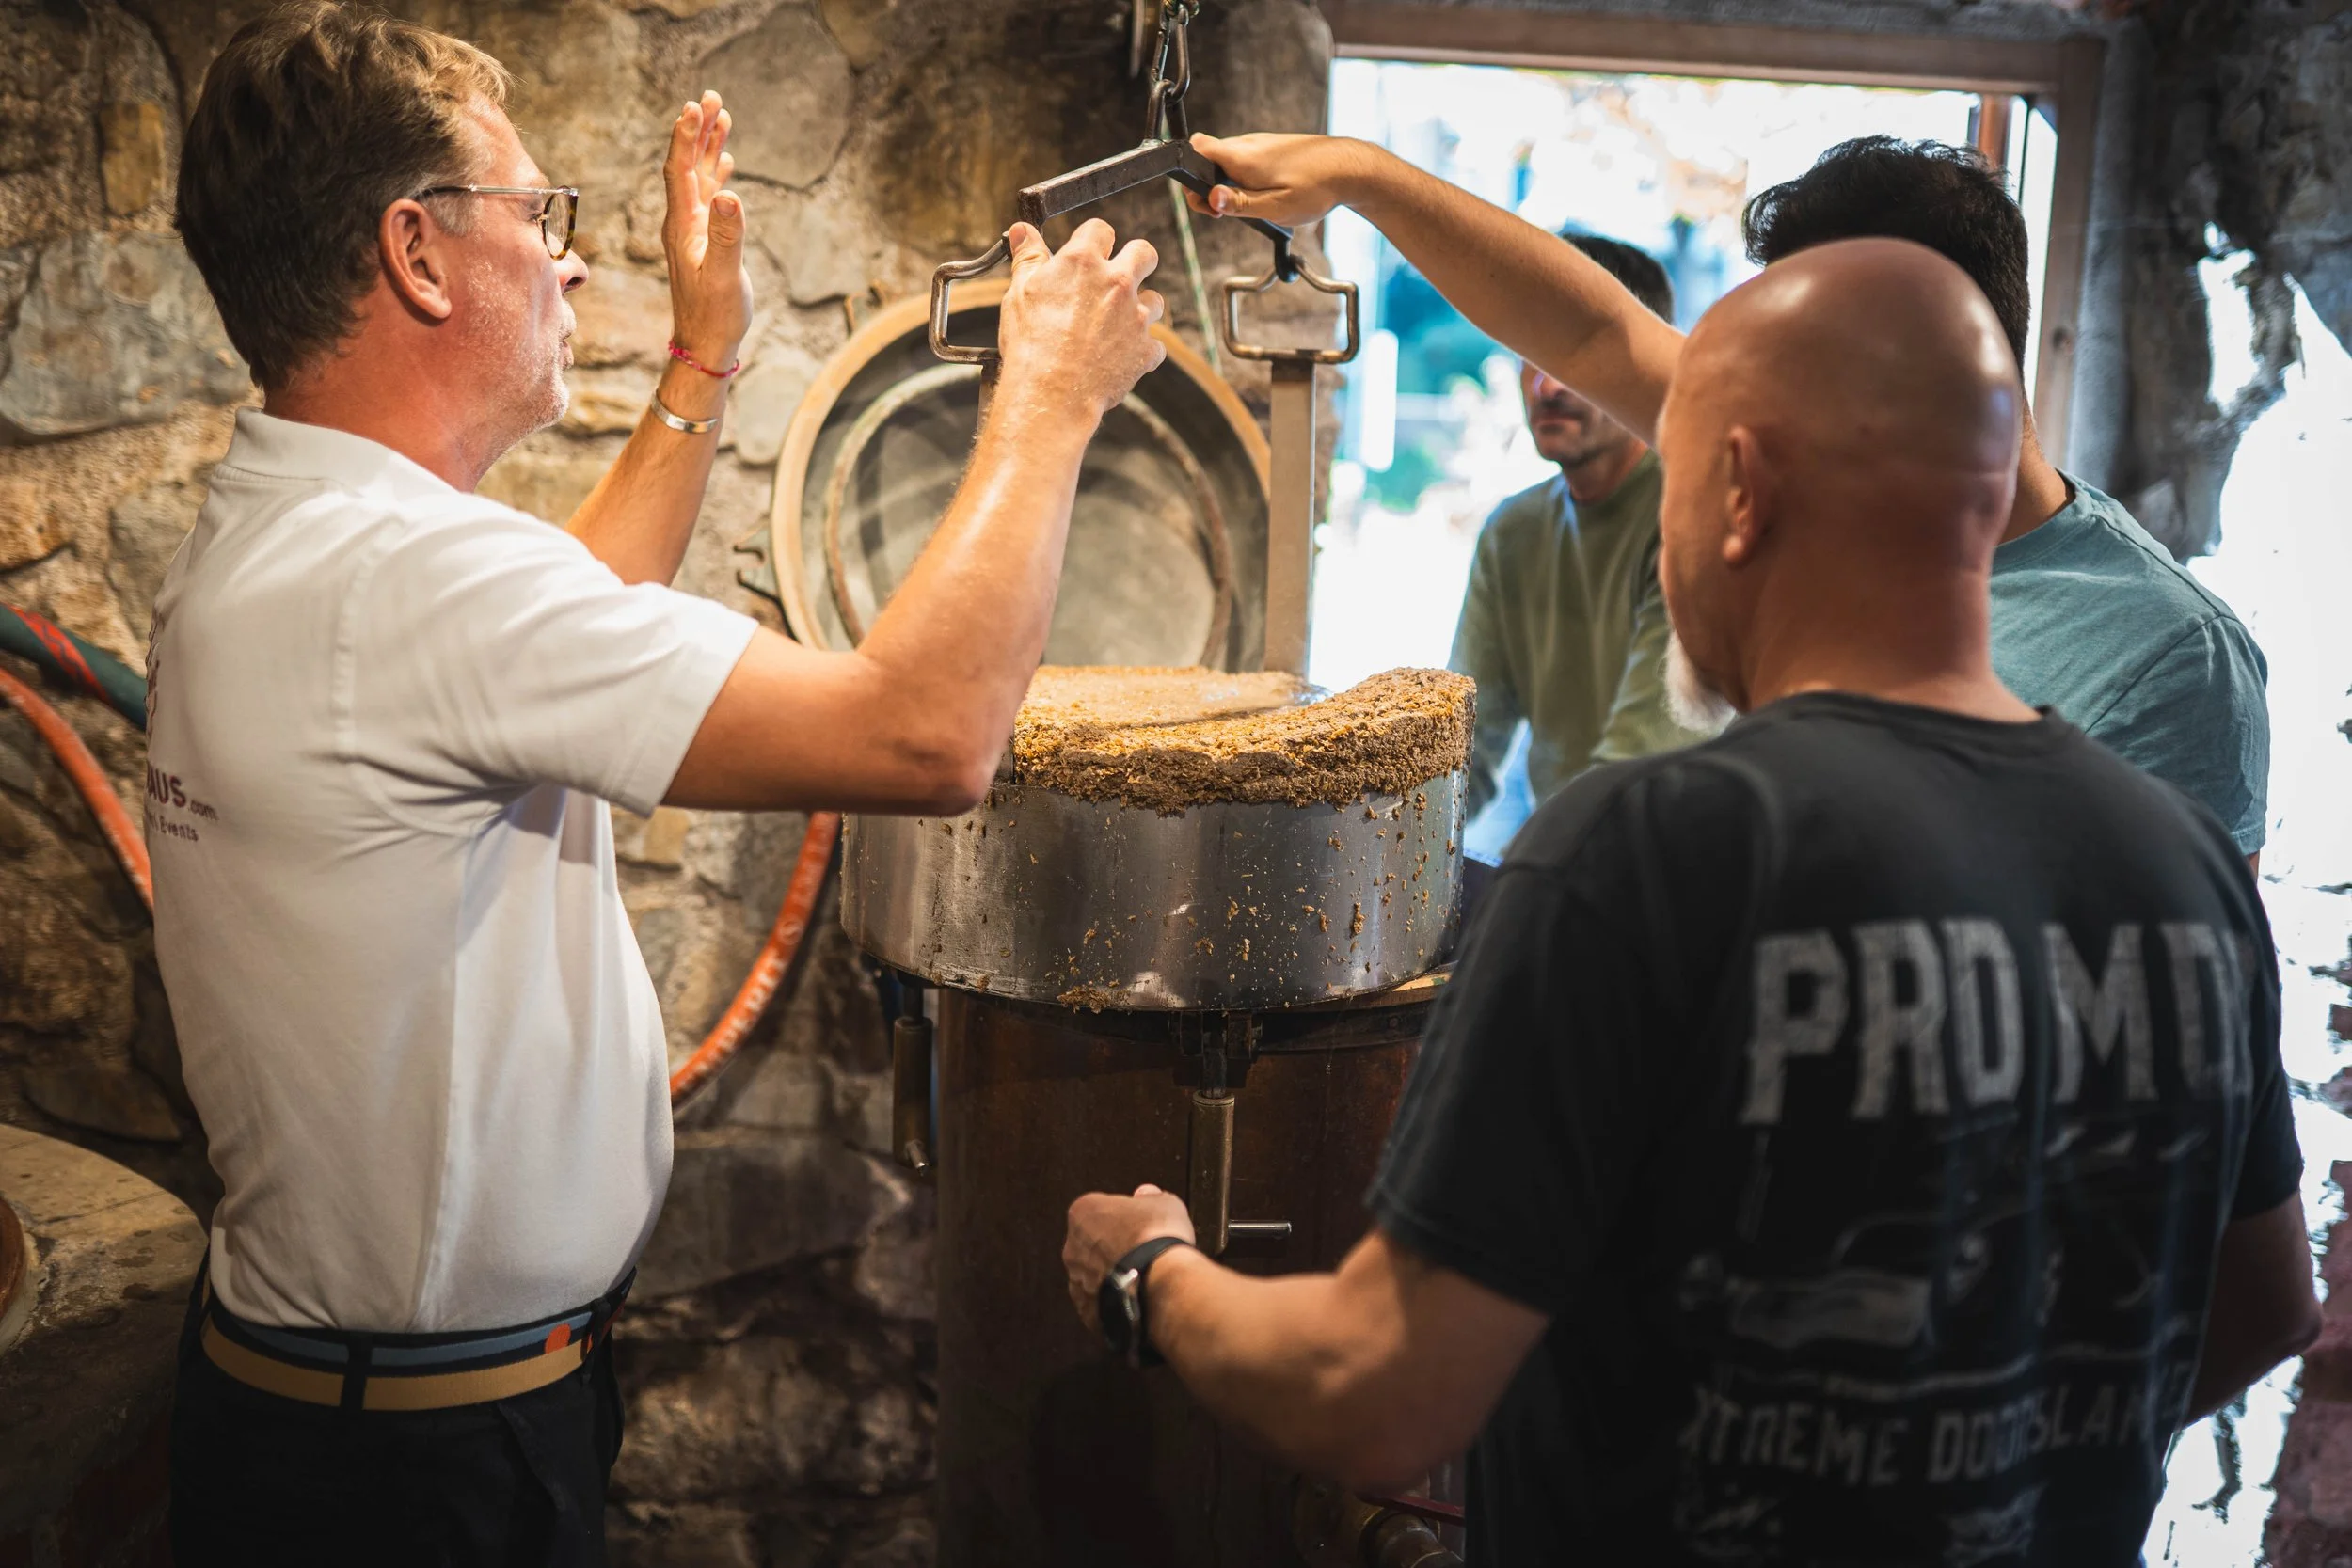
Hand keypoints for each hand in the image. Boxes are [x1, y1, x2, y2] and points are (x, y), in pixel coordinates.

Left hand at [662, 91, 750, 369]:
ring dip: (709, 146)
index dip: (686, 138)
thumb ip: (727, 236)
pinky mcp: (707, 239)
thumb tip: (729, 195)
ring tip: (721, 115)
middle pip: (687, 165)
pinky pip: (710, 195)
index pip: (680, 170)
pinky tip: (728, 161)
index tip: (693, 107)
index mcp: (683, 225)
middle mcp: (684, 221)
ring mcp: (695, 229)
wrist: (706, 344)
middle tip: (710, 96)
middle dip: (698, 130)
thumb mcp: (723, 276)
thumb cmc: (715, 314)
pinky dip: (719, 173)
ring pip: (700, 176)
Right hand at [995, 219, 1165, 423]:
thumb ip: (1028, 258)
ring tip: (1115, 325)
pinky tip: (1120, 358)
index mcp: (1083, 262)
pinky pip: (1154, 346)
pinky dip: (1141, 351)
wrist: (1052, 394)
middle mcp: (1117, 283)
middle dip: (1137, 260)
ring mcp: (1137, 317)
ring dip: (1140, 308)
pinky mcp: (1146, 350)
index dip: (1094, 240)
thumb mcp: (1020, 293)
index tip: (1089, 253)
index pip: (1100, 230)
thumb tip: (1023, 231)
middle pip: (1145, 253)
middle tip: (1121, 276)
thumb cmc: (1031, 344)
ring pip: (1155, 300)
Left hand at [1063, 1184, 1195, 1333]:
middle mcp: (1072, 1247)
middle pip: (1092, 1243)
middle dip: (1114, 1247)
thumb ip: (1151, 1197)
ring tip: (1143, 1278)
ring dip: (1113, 1275)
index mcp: (1083, 1212)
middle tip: (1142, 1250)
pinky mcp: (1087, 1312)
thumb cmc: (1157, 1238)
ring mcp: (1077, 1282)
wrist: (1159, 1282)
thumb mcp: (1165, 1203)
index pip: (1099, 1209)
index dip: (1123, 1216)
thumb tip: (1147, 1195)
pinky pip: (1100, 1304)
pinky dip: (1116, 1302)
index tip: (1140, 1222)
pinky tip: (1137, 1299)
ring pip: (1094, 1276)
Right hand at [1187, 132, 1378, 226]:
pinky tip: (1267, 193)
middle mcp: (1247, 144)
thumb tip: (1210, 198)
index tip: (1207, 200)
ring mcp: (1260, 143)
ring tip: (1254, 205)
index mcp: (1241, 157)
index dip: (1190, 175)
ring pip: (1228, 160)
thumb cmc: (1316, 188)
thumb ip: (1239, 204)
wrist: (1349, 169)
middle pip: (1209, 158)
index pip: (1196, 148)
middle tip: (1230, 212)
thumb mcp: (1275, 207)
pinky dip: (1246, 178)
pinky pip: (1246, 160)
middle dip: (1211, 186)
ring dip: (1230, 183)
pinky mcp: (1272, 147)